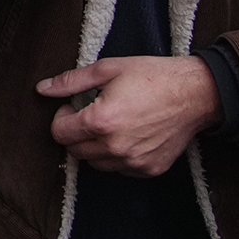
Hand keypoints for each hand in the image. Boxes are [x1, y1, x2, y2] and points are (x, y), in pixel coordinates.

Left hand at [38, 56, 220, 176]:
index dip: (62, 117)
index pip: (59, 133)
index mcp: (101, 121)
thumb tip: (43, 89)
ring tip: (111, 124)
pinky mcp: (149, 169)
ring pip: (95, 163)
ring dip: (95, 147)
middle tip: (92, 113)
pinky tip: (129, 135)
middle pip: (74, 151)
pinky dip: (117, 156)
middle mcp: (115, 147)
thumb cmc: (153, 76)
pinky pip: (120, 169)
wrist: (195, 94)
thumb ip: (71, 82)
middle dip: (76, 132)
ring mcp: (133, 161)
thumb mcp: (108, 69)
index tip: (75, 106)